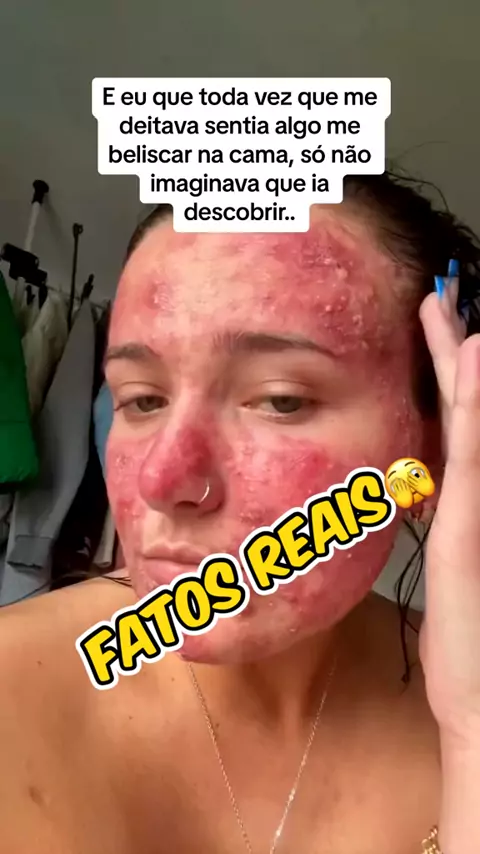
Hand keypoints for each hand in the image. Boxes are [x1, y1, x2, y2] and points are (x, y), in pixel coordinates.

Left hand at [419, 276, 479, 744]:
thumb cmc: (465, 643)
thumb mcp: (445, 570)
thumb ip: (433, 521)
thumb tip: (418, 490)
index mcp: (459, 498)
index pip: (451, 420)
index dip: (445, 371)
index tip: (430, 325)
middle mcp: (472, 491)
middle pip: (465, 405)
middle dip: (451, 347)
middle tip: (439, 295)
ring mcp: (478, 502)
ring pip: (472, 415)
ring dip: (460, 358)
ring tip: (447, 304)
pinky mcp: (471, 521)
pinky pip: (469, 450)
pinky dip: (471, 402)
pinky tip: (471, 359)